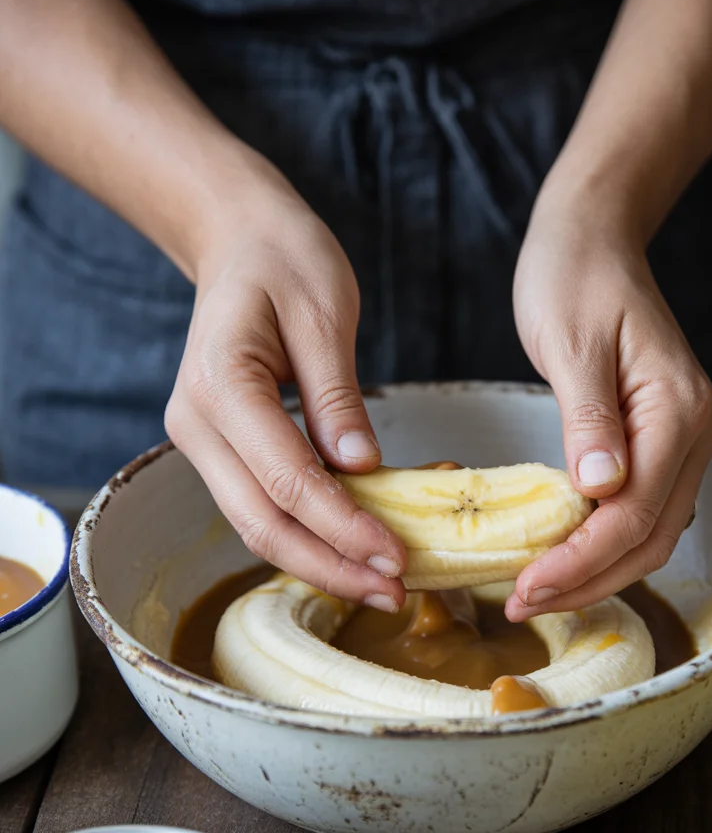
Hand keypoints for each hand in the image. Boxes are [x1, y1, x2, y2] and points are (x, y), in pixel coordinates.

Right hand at [165, 174, 406, 610]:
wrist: (238, 241)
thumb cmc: (284, 261)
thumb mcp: (325, 313)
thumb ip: (338, 396)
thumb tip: (361, 468)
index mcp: (220, 384)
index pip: (287, 479)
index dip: (343, 527)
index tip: (396, 555)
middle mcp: (196, 423)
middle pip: (261, 523)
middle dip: (330, 566)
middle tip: (394, 591)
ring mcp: (200, 441)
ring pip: (255, 526)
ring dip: (318, 562)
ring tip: (380, 583)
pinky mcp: (220, 449)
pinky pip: (260, 506)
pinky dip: (306, 536)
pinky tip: (350, 551)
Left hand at [506, 190, 711, 621]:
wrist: (591, 241)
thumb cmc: (574, 281)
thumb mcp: (571, 345)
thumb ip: (588, 420)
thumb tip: (601, 491)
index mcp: (679, 412)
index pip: (635, 512)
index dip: (582, 559)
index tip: (528, 587)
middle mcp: (695, 434)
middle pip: (650, 538)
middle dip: (587, 579)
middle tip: (523, 602)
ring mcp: (682, 442)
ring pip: (648, 534)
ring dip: (594, 571)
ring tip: (536, 592)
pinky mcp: (658, 445)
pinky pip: (638, 512)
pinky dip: (600, 544)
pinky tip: (560, 557)